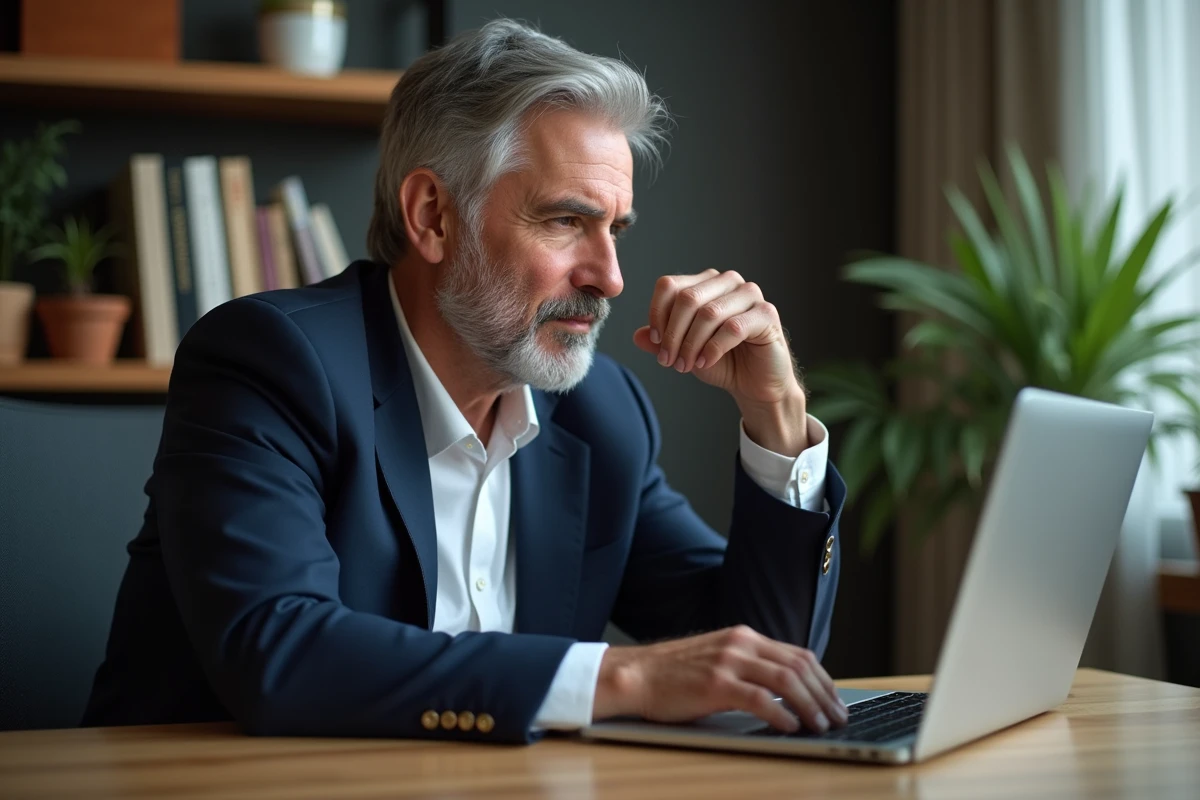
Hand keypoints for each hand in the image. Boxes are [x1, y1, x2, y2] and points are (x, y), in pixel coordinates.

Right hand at [593, 625, 847, 732]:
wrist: (635, 675)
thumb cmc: (673, 674)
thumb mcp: (717, 659)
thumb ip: (748, 667)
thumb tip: (786, 693)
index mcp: (743, 637)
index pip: (798, 654)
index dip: (823, 679)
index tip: (834, 700)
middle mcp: (740, 644)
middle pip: (799, 666)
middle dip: (824, 695)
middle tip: (837, 718)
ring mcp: (728, 662)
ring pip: (786, 680)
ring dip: (810, 706)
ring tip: (820, 725)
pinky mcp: (715, 684)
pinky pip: (760, 698)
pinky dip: (781, 714)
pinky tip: (791, 727)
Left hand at [633, 269, 809, 454]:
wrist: (754, 384)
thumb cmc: (722, 362)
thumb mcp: (684, 351)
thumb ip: (662, 342)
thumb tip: (637, 336)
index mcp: (705, 283)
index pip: (670, 285)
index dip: (656, 314)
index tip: (655, 341)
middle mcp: (727, 282)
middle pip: (687, 298)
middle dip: (673, 334)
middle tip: (668, 361)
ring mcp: (749, 294)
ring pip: (708, 313)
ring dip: (691, 344)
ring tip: (685, 365)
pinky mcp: (767, 313)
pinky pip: (733, 327)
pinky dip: (713, 348)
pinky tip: (705, 362)